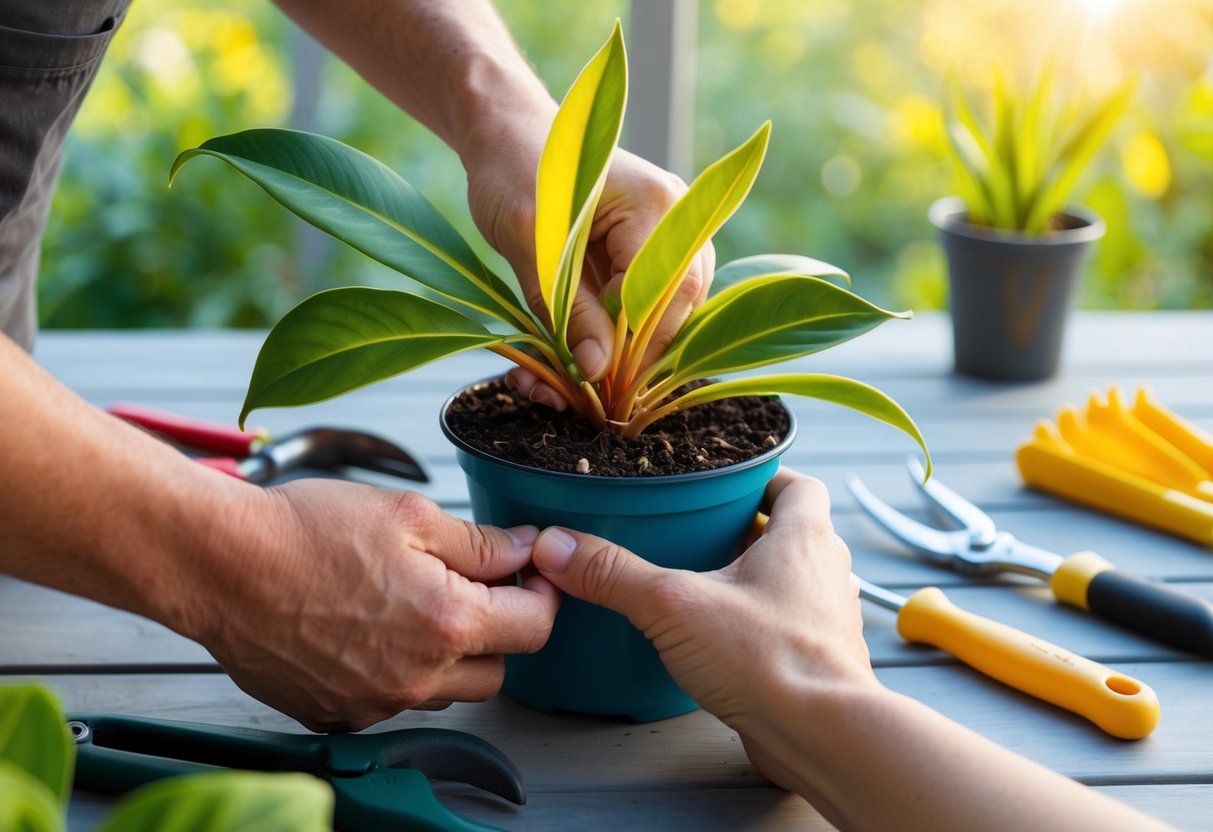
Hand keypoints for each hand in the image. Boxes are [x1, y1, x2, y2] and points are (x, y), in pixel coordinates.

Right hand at [193, 480, 559, 732]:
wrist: (219, 565)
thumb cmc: (306, 531)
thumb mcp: (408, 516)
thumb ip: (478, 543)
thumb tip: (523, 551)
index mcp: (447, 624)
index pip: (535, 627)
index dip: (542, 592)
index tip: (530, 572)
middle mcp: (417, 678)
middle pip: (497, 669)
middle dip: (498, 628)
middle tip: (472, 585)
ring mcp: (373, 703)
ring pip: (444, 690)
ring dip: (448, 654)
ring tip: (411, 602)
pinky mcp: (334, 712)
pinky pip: (390, 701)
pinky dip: (395, 672)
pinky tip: (367, 630)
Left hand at [464, 123, 712, 408]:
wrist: (504, 132)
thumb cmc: (513, 169)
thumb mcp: (531, 243)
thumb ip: (567, 307)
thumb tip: (596, 368)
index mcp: (657, 206)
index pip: (662, 297)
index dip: (631, 348)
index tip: (592, 382)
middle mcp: (677, 220)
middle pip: (676, 310)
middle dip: (629, 356)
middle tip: (579, 388)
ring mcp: (670, 235)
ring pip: (664, 314)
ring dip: (618, 350)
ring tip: (564, 374)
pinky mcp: (648, 251)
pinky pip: (644, 304)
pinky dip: (611, 332)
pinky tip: (572, 353)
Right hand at [529, 469, 874, 782]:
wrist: (821, 735)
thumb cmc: (773, 661)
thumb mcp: (674, 603)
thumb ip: (614, 573)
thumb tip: (562, 546)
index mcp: (804, 538)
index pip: (796, 485)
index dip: (763, 477)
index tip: (726, 481)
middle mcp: (825, 574)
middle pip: (789, 533)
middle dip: (744, 531)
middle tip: (699, 532)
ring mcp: (825, 622)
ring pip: (790, 584)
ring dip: (753, 581)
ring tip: (702, 586)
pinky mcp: (815, 664)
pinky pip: (786, 630)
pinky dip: (756, 628)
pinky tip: (718, 644)